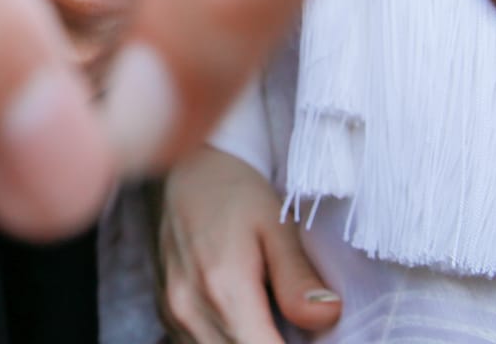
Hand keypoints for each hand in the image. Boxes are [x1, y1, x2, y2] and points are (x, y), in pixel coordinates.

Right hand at [157, 148, 339, 343]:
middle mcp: (189, 308)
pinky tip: (247, 322)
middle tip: (297, 330)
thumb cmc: (236, 190)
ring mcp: (173, 313)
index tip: (314, 339)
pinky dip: (227, 342)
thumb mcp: (276, 223)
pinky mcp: (166, 313)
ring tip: (273, 324)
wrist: (185, 170)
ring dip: (249, 343)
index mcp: (222, 286)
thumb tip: (328, 316)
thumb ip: (298, 276)